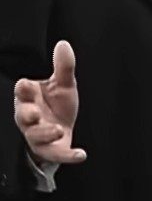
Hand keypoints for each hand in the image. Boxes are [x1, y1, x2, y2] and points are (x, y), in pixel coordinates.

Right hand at [13, 41, 86, 164]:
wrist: (62, 128)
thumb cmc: (56, 104)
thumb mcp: (63, 84)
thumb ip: (63, 67)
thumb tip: (63, 44)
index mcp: (30, 97)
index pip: (22, 91)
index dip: (24, 89)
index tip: (26, 85)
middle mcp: (29, 117)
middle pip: (22, 116)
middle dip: (26, 114)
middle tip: (34, 113)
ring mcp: (37, 134)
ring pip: (35, 136)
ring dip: (45, 133)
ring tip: (57, 130)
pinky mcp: (49, 150)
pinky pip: (56, 155)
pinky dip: (68, 156)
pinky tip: (81, 155)